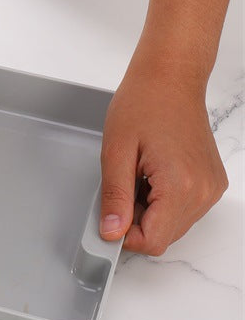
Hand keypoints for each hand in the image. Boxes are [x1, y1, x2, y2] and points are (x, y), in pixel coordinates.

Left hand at [99, 54, 226, 254]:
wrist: (170, 79)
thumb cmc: (142, 104)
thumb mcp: (115, 152)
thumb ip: (115, 197)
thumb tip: (111, 232)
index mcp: (181, 186)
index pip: (153, 241)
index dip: (124, 235)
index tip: (108, 216)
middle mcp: (204, 192)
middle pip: (164, 235)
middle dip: (136, 220)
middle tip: (121, 186)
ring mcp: (211, 188)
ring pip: (173, 224)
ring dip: (149, 210)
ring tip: (137, 174)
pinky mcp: (212, 182)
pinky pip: (184, 208)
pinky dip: (163, 200)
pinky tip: (151, 173)